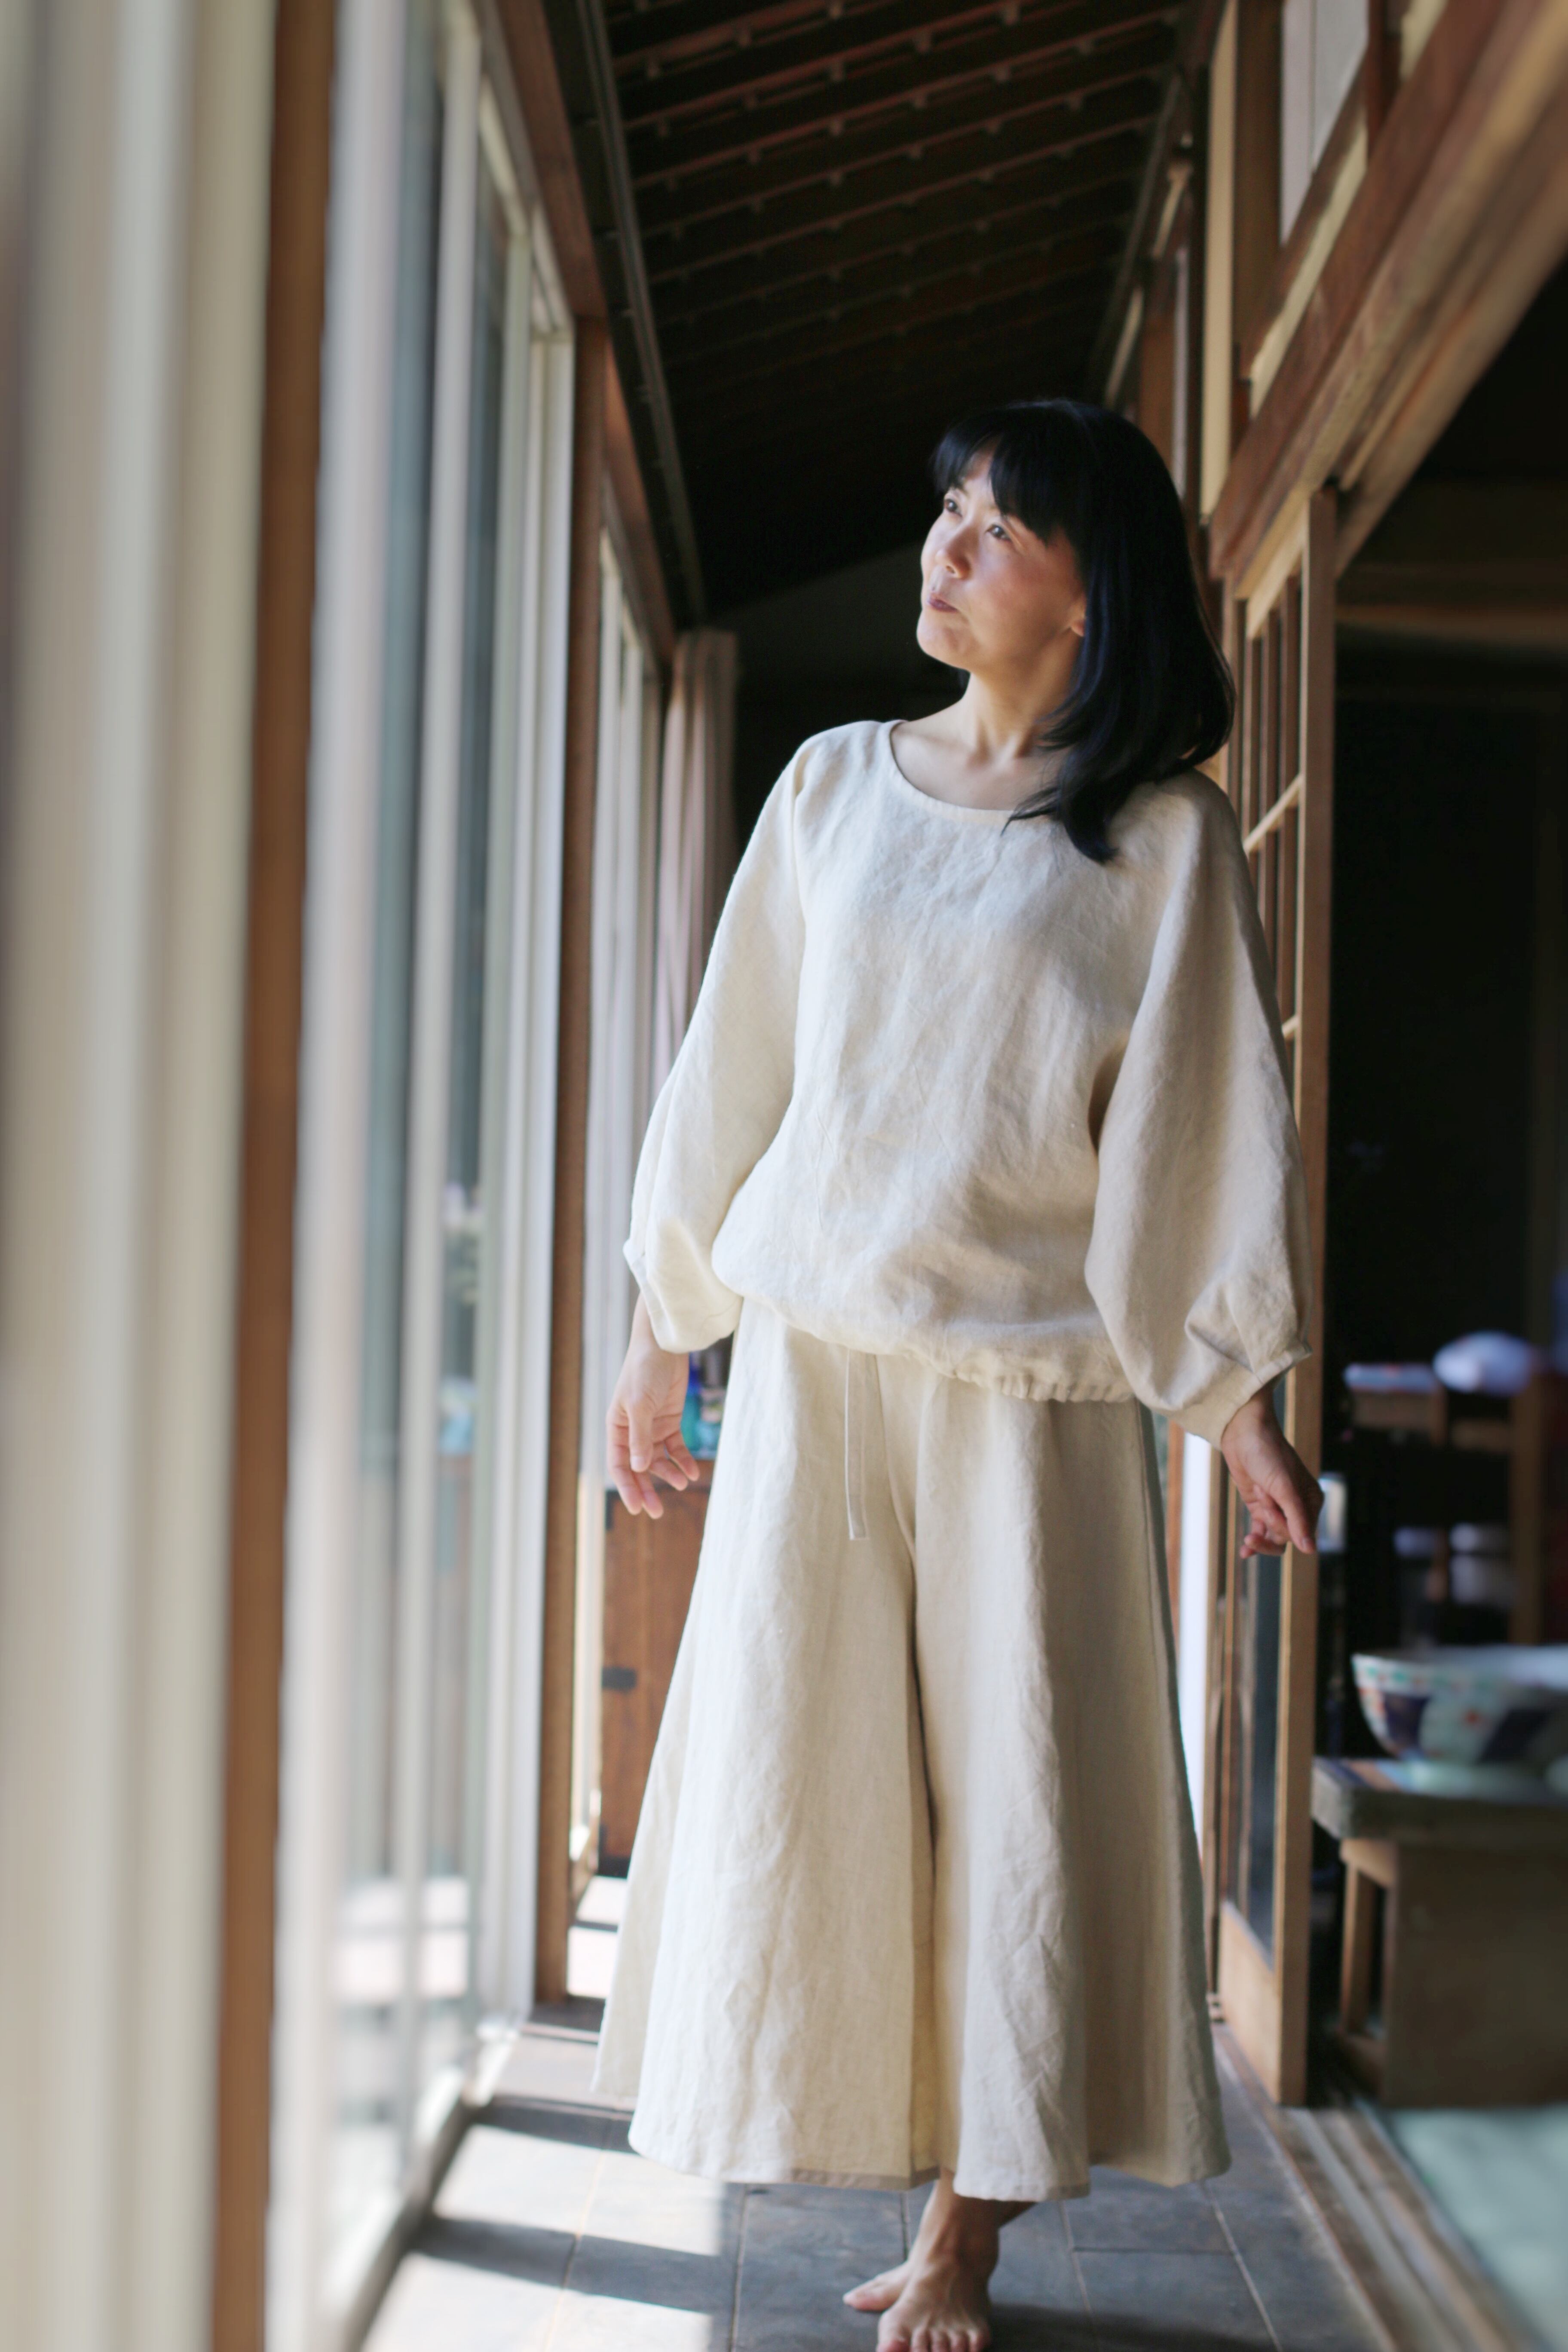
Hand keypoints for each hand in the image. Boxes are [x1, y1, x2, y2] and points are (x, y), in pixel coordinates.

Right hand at [607, 1294, 698, 1517]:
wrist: (665, 1345)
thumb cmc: (644, 1370)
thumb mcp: (640, 1405)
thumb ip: (639, 1437)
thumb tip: (639, 1469)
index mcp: (616, 1427)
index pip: (619, 1465)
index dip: (627, 1487)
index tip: (637, 1508)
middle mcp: (632, 1431)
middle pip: (638, 1468)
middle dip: (647, 1489)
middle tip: (657, 1512)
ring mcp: (652, 1426)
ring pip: (658, 1460)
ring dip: (668, 1475)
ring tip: (682, 1485)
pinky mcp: (670, 1420)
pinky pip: (675, 1447)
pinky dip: (683, 1460)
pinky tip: (693, 1472)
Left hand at [1220, 1386, 1322, 1557]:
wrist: (1243, 1432)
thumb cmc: (1267, 1454)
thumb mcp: (1283, 1487)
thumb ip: (1297, 1519)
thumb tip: (1310, 1550)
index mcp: (1311, 1501)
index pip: (1303, 1534)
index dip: (1283, 1527)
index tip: (1268, 1506)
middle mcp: (1297, 1507)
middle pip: (1287, 1537)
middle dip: (1271, 1525)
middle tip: (1261, 1499)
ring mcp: (1277, 1507)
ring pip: (1274, 1538)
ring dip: (1261, 1539)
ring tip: (1247, 1540)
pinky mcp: (1260, 1506)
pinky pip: (1261, 1532)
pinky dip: (1254, 1542)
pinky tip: (1245, 1553)